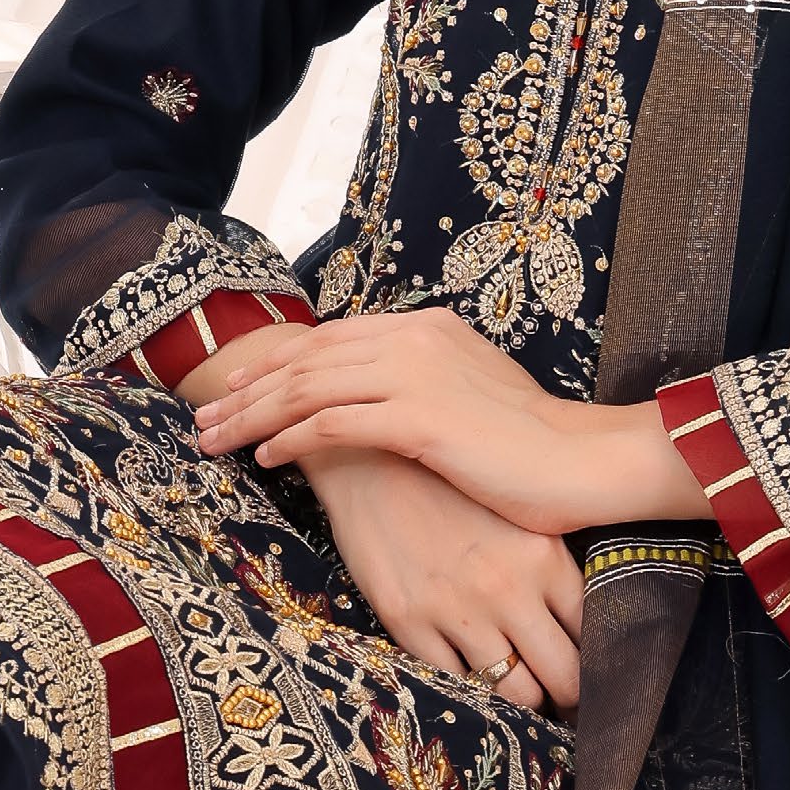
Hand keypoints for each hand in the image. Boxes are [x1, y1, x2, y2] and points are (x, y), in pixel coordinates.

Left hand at [194, 308, 703, 537]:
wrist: (586, 462)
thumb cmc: (533, 444)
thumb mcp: (472, 397)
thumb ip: (422, 385)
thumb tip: (379, 401)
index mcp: (426, 328)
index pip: (331, 340)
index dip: (277, 364)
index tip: (237, 388)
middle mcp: (414, 340)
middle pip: (307, 359)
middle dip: (248, 389)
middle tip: (204, 417)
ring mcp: (415, 376)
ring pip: (307, 389)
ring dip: (252, 416)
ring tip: (214, 441)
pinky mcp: (419, 419)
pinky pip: (334, 424)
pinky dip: (292, 440)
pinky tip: (266, 459)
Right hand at [302, 441, 584, 710]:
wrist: (369, 455)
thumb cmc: (449, 478)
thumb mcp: (517, 508)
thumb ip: (554, 558)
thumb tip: (588, 608)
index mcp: (544, 556)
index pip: (593, 633)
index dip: (599, 663)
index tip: (592, 674)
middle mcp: (507, 589)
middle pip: (563, 676)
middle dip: (568, 696)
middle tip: (563, 700)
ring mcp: (457, 610)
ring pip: (513, 692)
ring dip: (521, 698)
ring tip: (520, 693)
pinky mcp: (408, 622)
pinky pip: (454, 682)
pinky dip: (468, 688)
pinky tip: (471, 677)